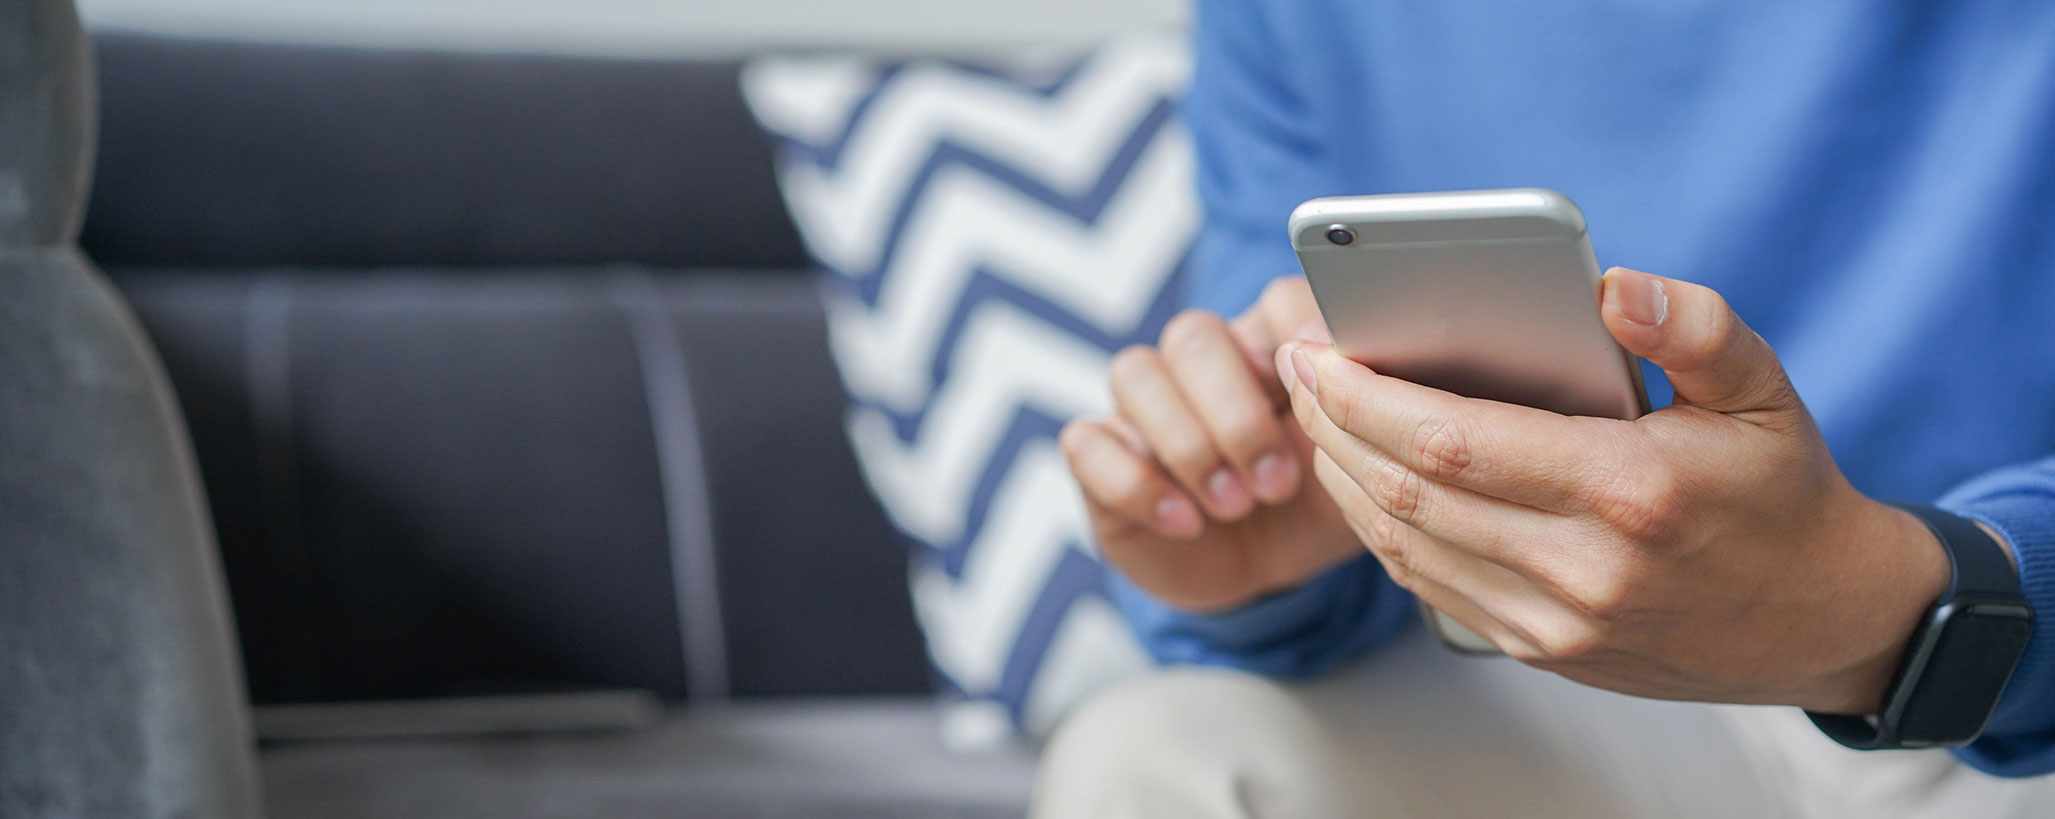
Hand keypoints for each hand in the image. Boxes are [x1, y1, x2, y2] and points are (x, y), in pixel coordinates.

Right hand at [1063, 277, 1363, 611]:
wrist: (1267, 574)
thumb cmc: (1316, 504)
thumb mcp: (1361, 466)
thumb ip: (1369, 417)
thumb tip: (1381, 381)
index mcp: (1273, 346)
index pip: (1274, 300)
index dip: (1296, 329)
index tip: (1321, 380)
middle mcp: (1203, 362)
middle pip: (1195, 336)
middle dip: (1236, 414)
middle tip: (1275, 482)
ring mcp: (1144, 406)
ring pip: (1136, 374)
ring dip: (1189, 445)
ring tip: (1234, 506)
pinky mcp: (1101, 455)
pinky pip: (1087, 441)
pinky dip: (1136, 482)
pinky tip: (1184, 521)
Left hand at [1278, 267, 1949, 713]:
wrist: (1821, 620)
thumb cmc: (1781, 489)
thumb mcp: (1764, 387)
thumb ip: (1693, 326)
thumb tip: (1609, 288)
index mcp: (1629, 492)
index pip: (1452, 440)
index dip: (1365, 396)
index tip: (1317, 350)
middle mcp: (1584, 569)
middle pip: (1409, 492)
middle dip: (1333, 424)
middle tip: (1295, 369)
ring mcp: (1558, 623)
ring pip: (1406, 546)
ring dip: (1342, 477)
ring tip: (1313, 415)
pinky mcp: (1543, 651)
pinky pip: (1431, 586)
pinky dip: (1383, 529)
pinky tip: (1362, 479)